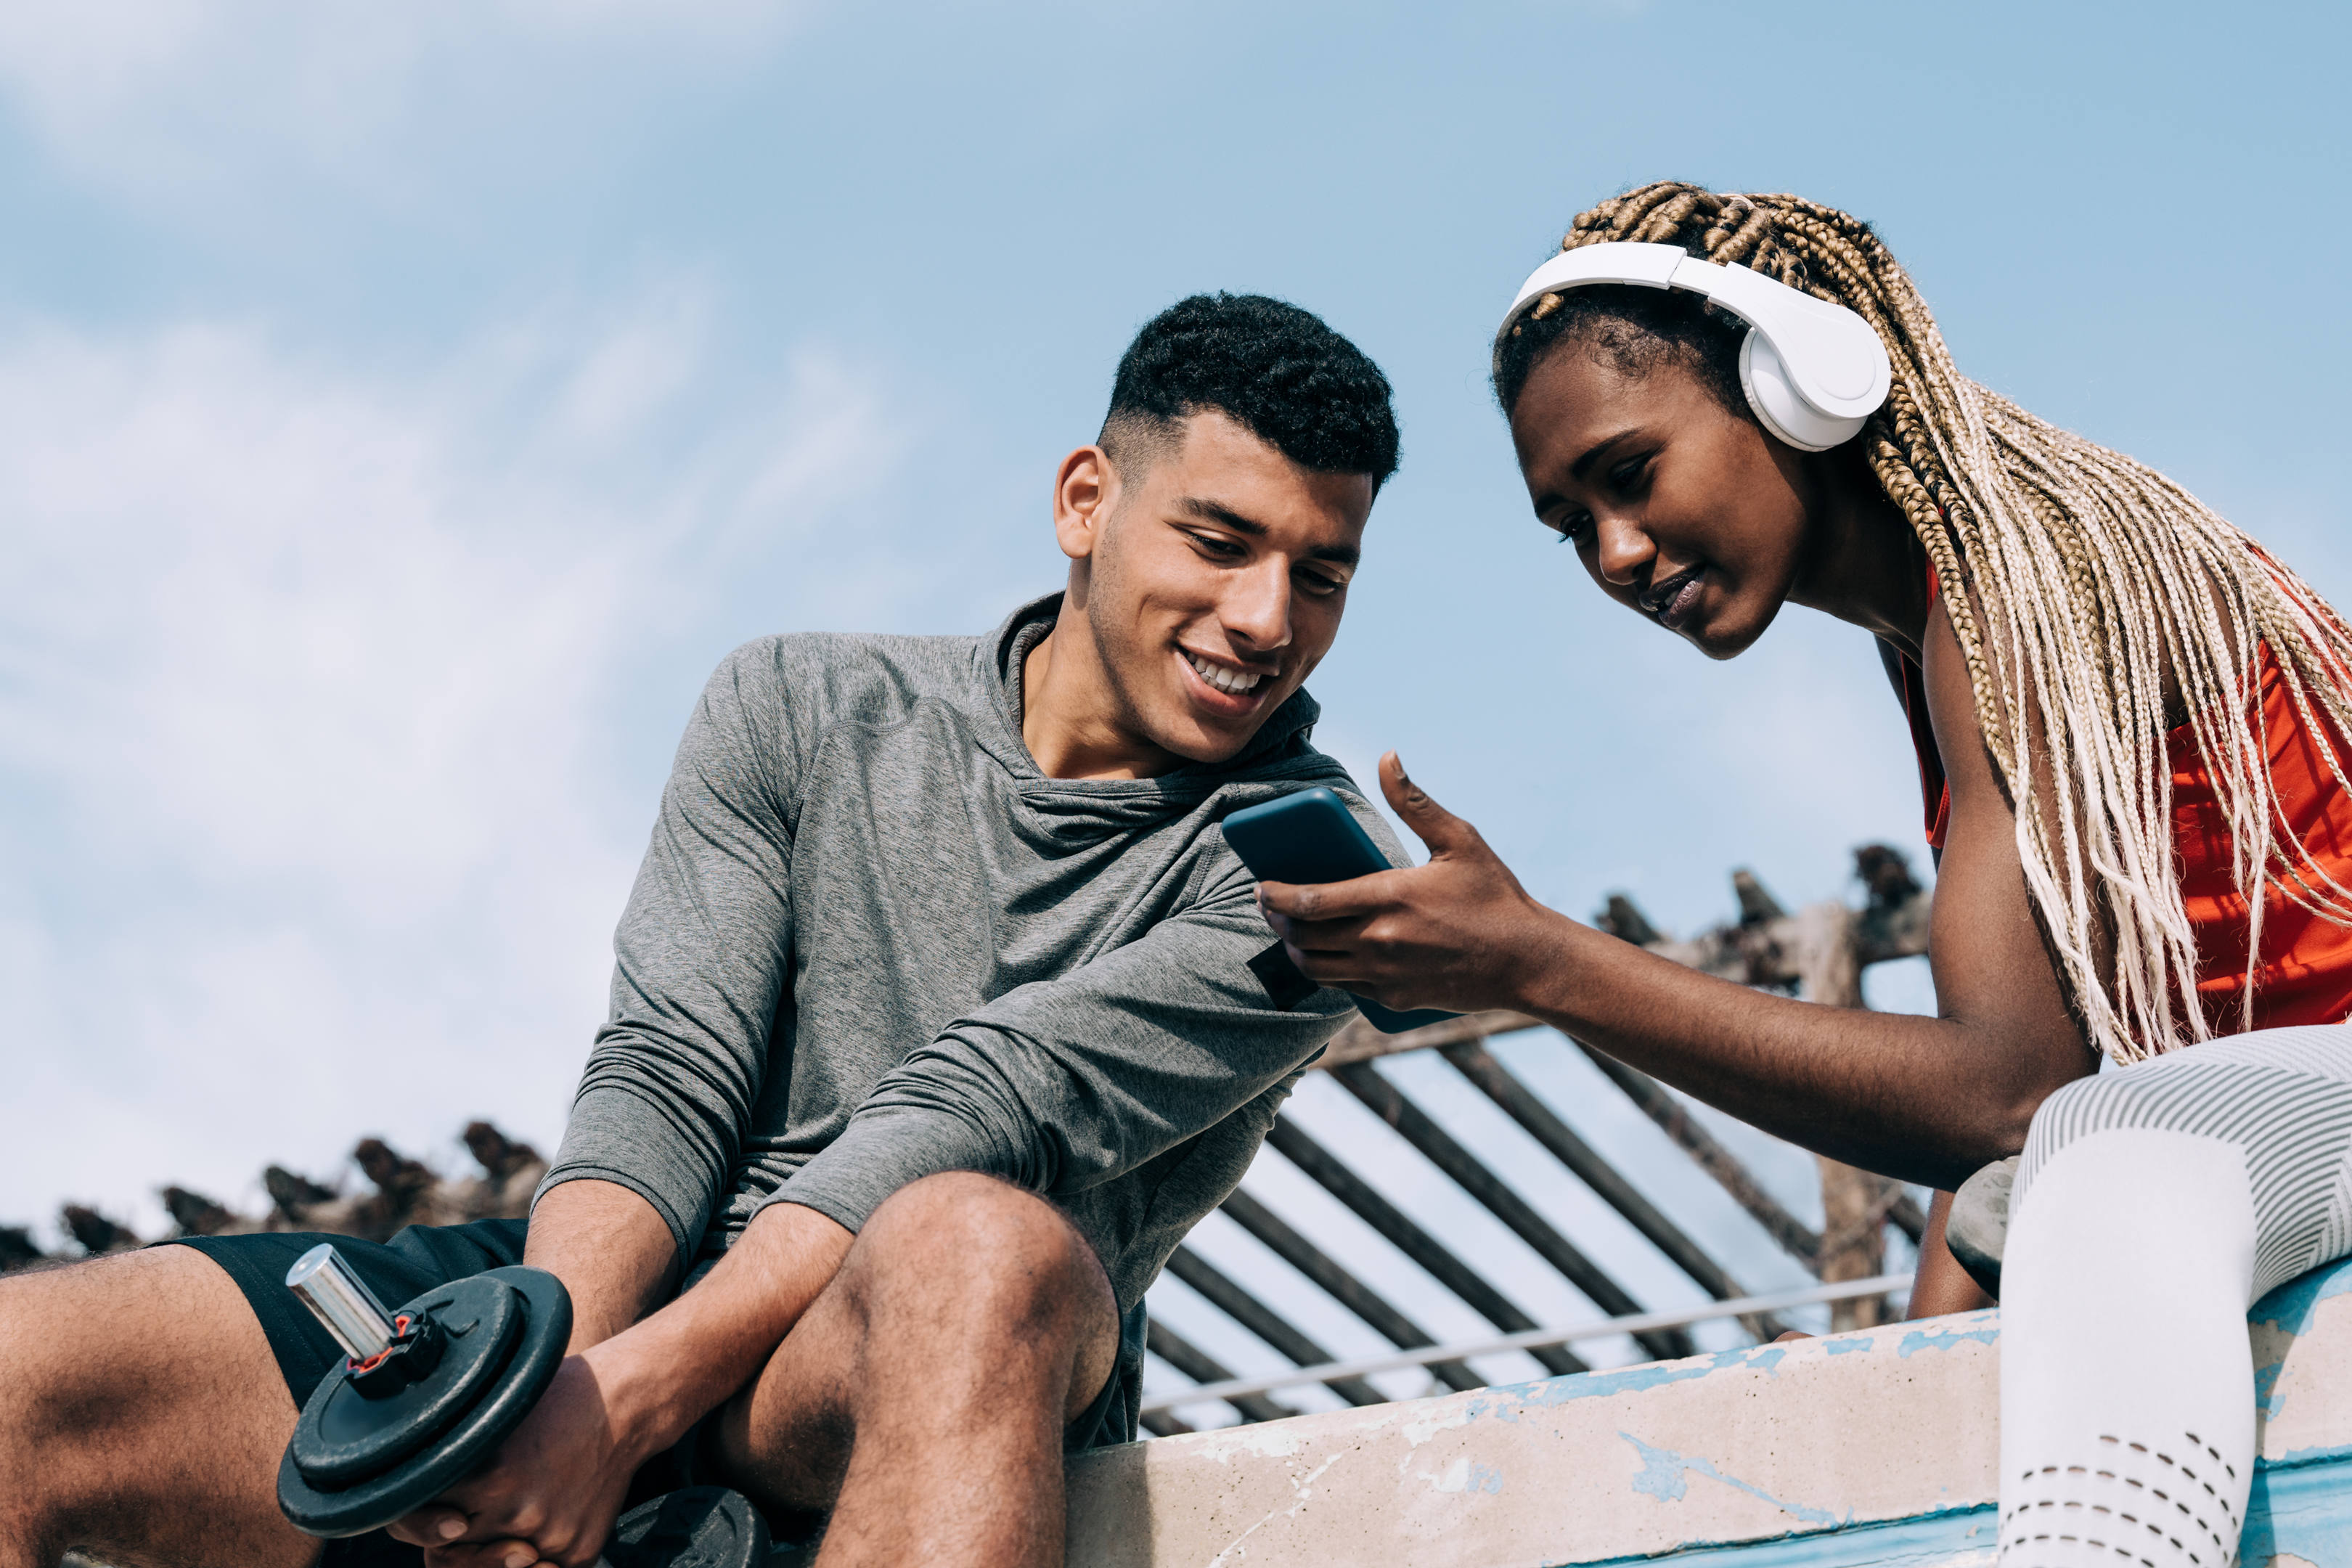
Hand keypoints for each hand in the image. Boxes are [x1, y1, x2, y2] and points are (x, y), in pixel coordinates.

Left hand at [386, 1351, 645, 1567]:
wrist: (626, 1404)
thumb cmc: (557, 1400)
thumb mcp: (495, 1419)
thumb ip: (457, 1459)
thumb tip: (418, 1488)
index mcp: (491, 1478)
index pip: (425, 1522)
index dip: (422, 1516)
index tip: (432, 1503)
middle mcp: (517, 1514)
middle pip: (454, 1552)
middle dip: (456, 1534)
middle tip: (467, 1511)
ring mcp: (550, 1538)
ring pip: (495, 1565)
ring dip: (491, 1549)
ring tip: (506, 1513)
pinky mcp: (578, 1551)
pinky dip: (534, 1551)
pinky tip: (542, 1517)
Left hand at [1256, 752, 1562, 1014]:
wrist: (1527, 962)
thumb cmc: (1495, 897)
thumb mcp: (1459, 841)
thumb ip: (1415, 802)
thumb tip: (1387, 758)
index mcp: (1389, 898)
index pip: (1309, 901)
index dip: (1276, 895)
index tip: (1263, 886)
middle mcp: (1379, 941)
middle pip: (1303, 936)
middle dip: (1277, 920)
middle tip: (1270, 904)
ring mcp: (1384, 975)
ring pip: (1316, 968)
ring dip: (1294, 949)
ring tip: (1290, 929)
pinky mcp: (1394, 1000)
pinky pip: (1342, 988)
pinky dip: (1324, 972)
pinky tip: (1325, 955)